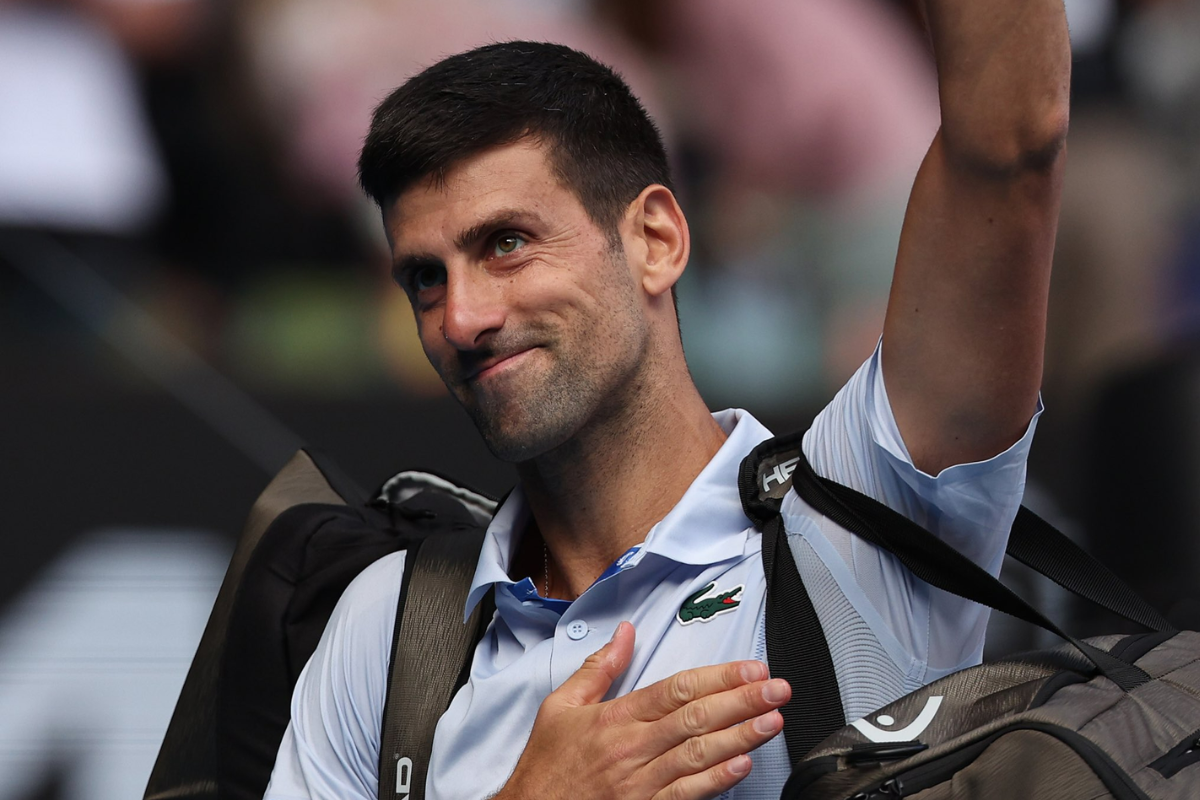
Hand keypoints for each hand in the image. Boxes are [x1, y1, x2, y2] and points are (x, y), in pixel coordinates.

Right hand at [495, 622, 790, 799]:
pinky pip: (685, 795)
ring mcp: (640, 783)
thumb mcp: (561, 706)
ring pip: (698, 755)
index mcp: (615, 718)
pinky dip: (716, 782)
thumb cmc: (546, 767)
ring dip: (740, 737)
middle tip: (777, 688)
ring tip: (773, 721)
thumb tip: (624, 632)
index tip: (751, 668)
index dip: (719, 677)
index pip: (677, 689)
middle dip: (742, 700)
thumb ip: (599, 668)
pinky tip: (742, 767)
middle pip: (696, 718)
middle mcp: (632, 748)